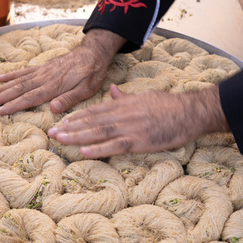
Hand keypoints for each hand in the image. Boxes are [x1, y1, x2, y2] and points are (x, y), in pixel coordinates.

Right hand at [0, 29, 126, 114]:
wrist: (93, 53)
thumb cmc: (91, 74)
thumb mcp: (87, 89)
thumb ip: (70, 98)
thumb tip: (54, 108)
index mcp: (54, 86)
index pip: (30, 98)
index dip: (14, 105)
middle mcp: (44, 78)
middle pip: (19, 89)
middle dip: (1, 97)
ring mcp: (42, 71)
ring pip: (18, 81)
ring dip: (2, 88)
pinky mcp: (43, 67)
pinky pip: (24, 71)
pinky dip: (11, 75)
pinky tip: (0, 78)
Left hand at [48, 83, 229, 158]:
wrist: (190, 112)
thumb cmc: (170, 105)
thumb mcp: (145, 96)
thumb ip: (125, 97)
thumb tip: (112, 91)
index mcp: (124, 105)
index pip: (95, 111)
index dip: (76, 117)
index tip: (61, 121)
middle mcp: (123, 115)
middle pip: (91, 121)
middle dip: (70, 127)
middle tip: (51, 133)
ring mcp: (131, 128)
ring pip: (98, 132)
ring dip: (77, 136)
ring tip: (60, 140)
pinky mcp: (140, 141)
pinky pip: (115, 145)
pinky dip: (98, 149)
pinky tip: (83, 152)